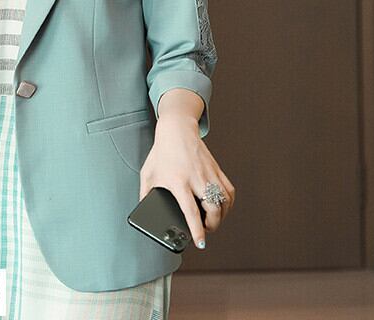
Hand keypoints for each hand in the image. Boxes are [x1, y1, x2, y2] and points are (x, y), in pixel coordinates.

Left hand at [139, 116, 234, 249]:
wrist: (176, 129)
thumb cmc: (161, 152)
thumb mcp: (148, 175)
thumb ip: (144, 195)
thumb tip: (144, 213)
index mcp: (179, 181)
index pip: (191, 211)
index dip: (197, 230)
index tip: (200, 243)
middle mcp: (197, 178)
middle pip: (213, 209)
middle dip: (212, 226)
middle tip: (206, 231)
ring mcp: (209, 173)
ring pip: (224, 201)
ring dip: (221, 216)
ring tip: (213, 221)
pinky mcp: (216, 169)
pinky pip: (229, 190)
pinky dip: (228, 203)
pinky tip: (221, 207)